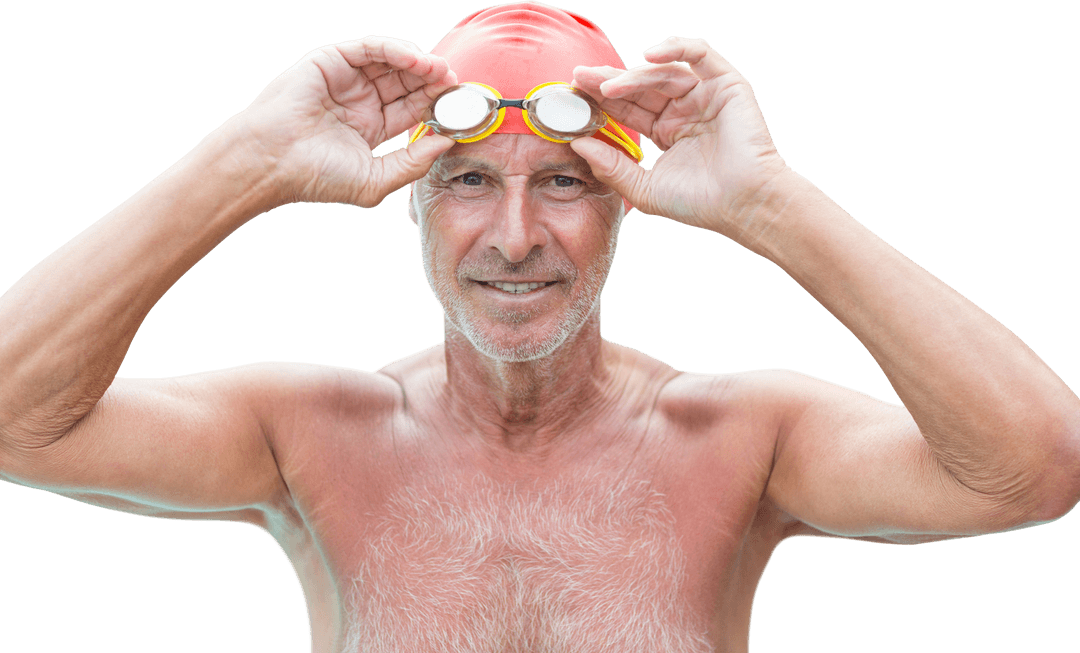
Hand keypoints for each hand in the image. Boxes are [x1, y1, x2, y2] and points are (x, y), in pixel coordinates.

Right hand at [234, 36, 456, 207]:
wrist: (271, 162)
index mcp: (371, 127)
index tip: (460, 109)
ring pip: (392, 64)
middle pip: (408, 85)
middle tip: (457, 85)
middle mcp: (361, 101)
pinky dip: (395, 49)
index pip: (413, 111)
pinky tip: (414, 59)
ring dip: (419, 64)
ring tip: (440, 71)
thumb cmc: (315, 177)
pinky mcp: (331, 61)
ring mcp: (347, 80)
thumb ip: (412, 164)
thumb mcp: (375, 180)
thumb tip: (447, 143)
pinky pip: (370, 48)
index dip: (437, 107)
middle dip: (434, 83)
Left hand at [571, 36, 790, 241]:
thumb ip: (611, 167)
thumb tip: (577, 144)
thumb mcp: (644, 188)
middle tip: (579, 78)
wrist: (743, 204)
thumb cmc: (700, 203)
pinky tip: (649, 55)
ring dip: (632, 75)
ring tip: (607, 86)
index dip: (600, 101)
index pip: (627, 109)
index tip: (573, 99)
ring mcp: (703, 95)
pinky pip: (699, 54)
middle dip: (607, 81)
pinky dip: (675, 47)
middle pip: (639, 87)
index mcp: (665, 132)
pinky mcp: (725, 84)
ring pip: (661, 72)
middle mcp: (683, 110)